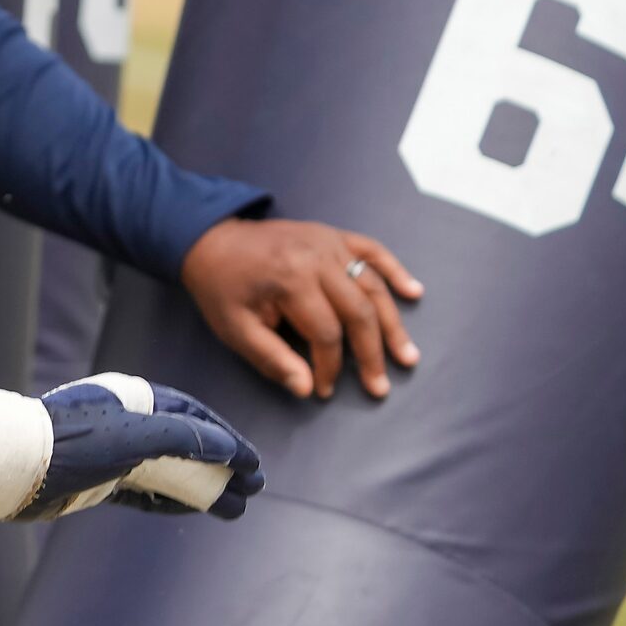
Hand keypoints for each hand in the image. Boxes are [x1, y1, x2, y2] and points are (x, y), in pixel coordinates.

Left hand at [23, 373, 261, 520]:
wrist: (13, 467)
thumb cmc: (69, 443)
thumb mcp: (131, 436)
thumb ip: (180, 439)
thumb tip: (225, 448)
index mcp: (133, 398)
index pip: (193, 416)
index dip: (226, 438)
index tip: (254, 464)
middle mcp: (126, 422)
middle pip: (185, 443)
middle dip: (221, 466)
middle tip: (254, 490)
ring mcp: (113, 452)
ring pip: (169, 470)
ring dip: (202, 488)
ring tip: (234, 508)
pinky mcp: (99, 480)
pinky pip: (145, 491)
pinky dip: (170, 501)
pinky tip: (194, 512)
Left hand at [180, 217, 421, 401]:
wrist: (211, 240)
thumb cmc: (222, 288)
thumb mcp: (235, 328)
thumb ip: (271, 359)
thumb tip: (306, 388)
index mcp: (290, 279)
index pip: (325, 333)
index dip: (328, 367)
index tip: (323, 390)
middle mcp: (316, 257)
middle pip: (358, 310)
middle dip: (371, 353)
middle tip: (379, 386)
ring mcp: (328, 242)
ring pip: (372, 285)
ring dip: (392, 323)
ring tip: (407, 356)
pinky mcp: (333, 234)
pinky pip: (372, 250)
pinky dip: (395, 270)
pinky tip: (414, 292)